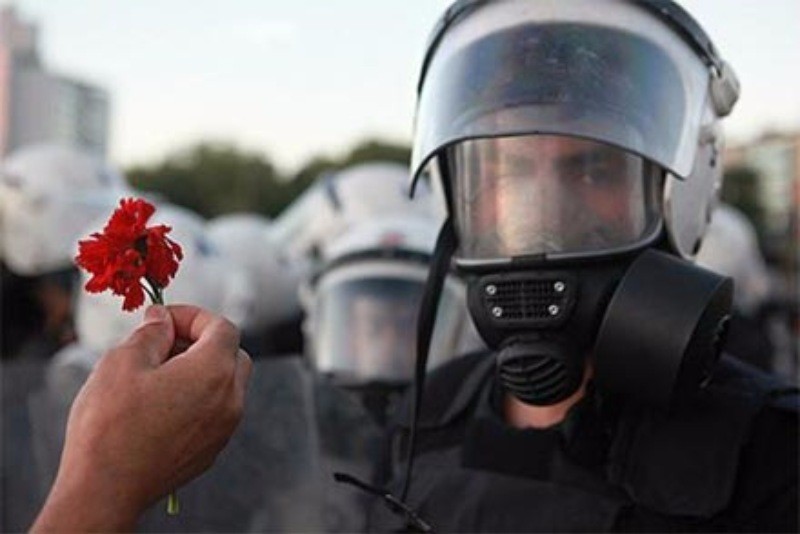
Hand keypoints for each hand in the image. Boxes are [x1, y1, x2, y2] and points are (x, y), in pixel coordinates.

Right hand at [31, 304, 251, 531]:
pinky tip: (162, 404)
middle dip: (201, 341)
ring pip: (227, 384)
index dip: (193, 316)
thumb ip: (152, 333)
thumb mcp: (122, 361)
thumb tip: (162, 319)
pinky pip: (216, 411)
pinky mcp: (212, 450)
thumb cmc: (111, 424)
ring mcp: (224, 428)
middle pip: (231, 354)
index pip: (222, 327)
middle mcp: (230, 399)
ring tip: (157, 375)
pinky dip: (199, 398)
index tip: (163, 319)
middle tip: (163, 344)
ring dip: (201, 370)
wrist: (106, 490)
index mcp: (214, 371)